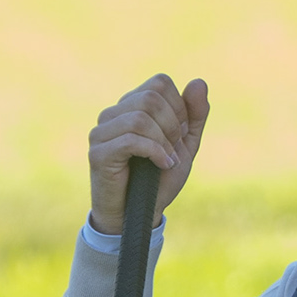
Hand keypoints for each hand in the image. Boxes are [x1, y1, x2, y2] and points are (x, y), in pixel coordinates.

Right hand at [88, 75, 209, 232]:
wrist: (139, 215)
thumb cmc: (159, 180)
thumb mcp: (184, 145)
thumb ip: (194, 115)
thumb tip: (198, 82)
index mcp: (132, 105)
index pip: (160, 83)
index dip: (179, 107)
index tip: (180, 135)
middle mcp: (113, 113)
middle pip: (151, 97)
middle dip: (173, 124)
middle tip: (175, 149)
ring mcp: (101, 131)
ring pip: (141, 117)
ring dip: (164, 141)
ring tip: (168, 161)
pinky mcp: (98, 152)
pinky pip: (131, 139)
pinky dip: (155, 152)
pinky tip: (162, 165)